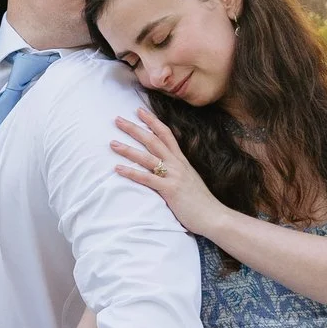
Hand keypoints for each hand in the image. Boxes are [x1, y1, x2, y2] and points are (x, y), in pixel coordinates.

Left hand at [111, 108, 226, 233]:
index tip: (139, 111)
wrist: (214, 216)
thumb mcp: (190, 180)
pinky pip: (147, 179)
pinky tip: (117, 168)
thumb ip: (178, 171)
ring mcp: (174, 176)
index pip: (166, 134)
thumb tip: (166, 168)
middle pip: (153, 140)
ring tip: (112, 143)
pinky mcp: (170, 190)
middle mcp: (177, 164)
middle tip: (117, 119)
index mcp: (182, 161)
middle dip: (134, 128)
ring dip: (128, 149)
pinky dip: (131, 172)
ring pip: (147, 157)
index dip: (152, 121)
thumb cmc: (201, 202)